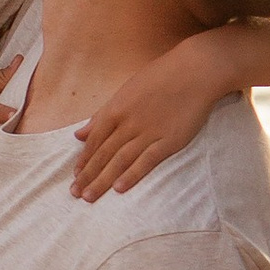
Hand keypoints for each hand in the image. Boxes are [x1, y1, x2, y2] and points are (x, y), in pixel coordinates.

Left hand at [69, 40, 223, 199]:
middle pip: (103, 153)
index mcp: (115, 109)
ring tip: (89, 197)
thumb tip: (79, 134)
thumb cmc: (160, 77)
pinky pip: (147, 161)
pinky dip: (132, 175)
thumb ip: (102, 115)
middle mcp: (128, 123)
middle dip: (87, 175)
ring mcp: (148, 133)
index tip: (75, 176)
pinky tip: (119, 189)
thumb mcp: (125, 91)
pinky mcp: (169, 141)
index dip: (83, 160)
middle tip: (75, 194)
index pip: (94, 140)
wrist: (195, 71)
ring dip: (102, 180)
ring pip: (120, 160)